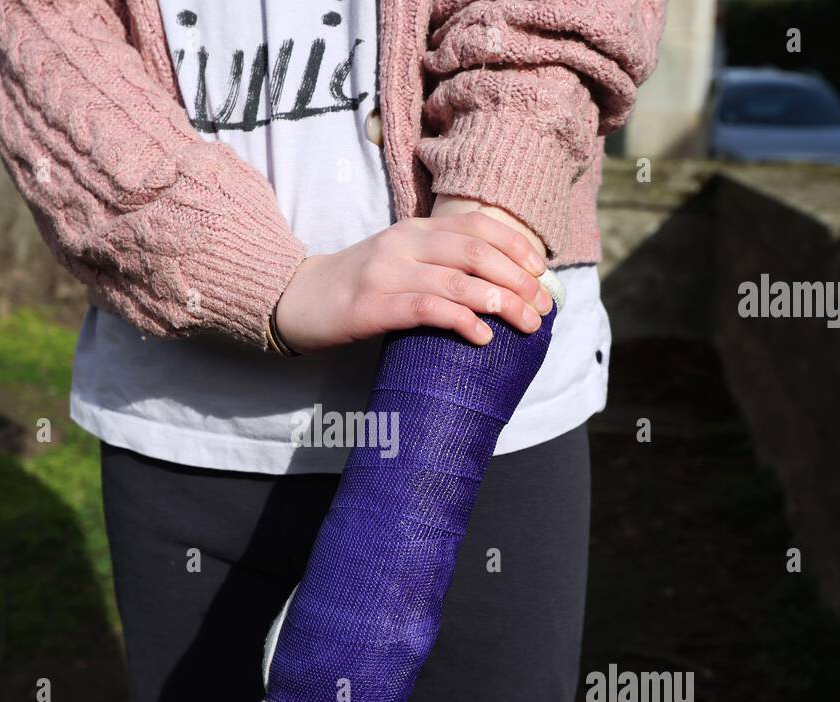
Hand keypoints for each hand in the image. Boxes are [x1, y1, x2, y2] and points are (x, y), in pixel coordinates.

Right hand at [273, 205, 551, 353]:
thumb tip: (499, 284)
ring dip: (502, 303)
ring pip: (459, 281)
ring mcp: (386, 273)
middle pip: (477, 252)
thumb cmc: (355, 289)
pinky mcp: (372, 305)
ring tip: (527, 324)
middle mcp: (404, 243)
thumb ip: (439, 264)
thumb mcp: (400, 263)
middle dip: (520, 280)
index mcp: (415, 229)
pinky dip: (462, 321)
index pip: (478, 226)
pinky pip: (427, 309)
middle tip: (544, 307)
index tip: (542, 272)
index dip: (518, 247)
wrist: (296, 301)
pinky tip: (483, 337)